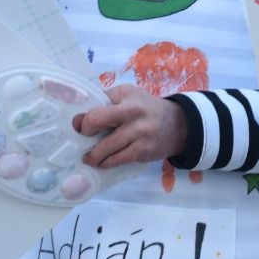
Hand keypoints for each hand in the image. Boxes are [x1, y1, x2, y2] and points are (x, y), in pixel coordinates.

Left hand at [74, 84, 188, 167]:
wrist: (179, 125)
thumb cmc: (148, 109)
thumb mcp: (130, 95)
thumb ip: (106, 101)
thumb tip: (79, 119)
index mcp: (126, 96)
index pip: (97, 105)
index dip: (84, 118)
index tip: (81, 126)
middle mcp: (133, 113)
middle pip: (97, 121)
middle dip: (85, 133)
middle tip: (84, 141)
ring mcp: (139, 133)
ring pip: (106, 147)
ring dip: (94, 155)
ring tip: (89, 158)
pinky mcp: (143, 151)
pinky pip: (118, 159)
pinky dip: (108, 163)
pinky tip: (103, 163)